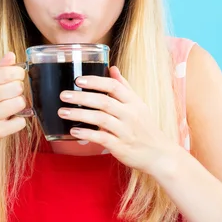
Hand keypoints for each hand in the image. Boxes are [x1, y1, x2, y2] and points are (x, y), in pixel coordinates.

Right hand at [0, 52, 27, 152]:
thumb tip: (12, 55)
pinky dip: (18, 121)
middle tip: (10, 95)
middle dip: (18, 90)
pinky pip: (21, 122)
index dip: (19, 74)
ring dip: (18, 105)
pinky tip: (8, 120)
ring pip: (20, 103)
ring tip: (9, 107)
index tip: (16, 78)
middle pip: (17, 87)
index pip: (8, 72)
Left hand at [57, 66, 180, 173]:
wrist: (159, 154)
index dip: (95, 81)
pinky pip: (101, 138)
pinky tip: (74, 131)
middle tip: (64, 95)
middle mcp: (130, 115)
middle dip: (82, 97)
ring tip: (63, 112)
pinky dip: (87, 134)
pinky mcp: (120, 147)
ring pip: (100, 119)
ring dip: (80, 114)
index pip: (114, 86)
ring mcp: (125, 131)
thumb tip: (112, 68)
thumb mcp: (138, 104)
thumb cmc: (145, 127)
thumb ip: (123, 86)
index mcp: (134, 102)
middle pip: (104, 101)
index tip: (79, 80)